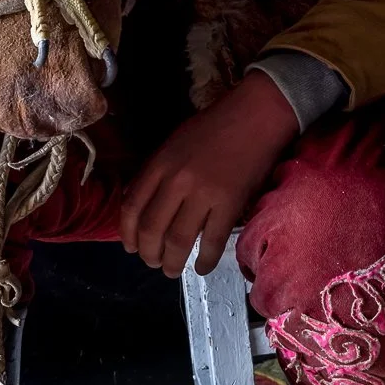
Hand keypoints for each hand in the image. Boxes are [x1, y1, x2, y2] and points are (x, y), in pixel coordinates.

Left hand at [120, 71, 299, 277]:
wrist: (256, 115)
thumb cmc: (214, 126)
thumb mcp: (174, 143)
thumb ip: (155, 171)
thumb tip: (138, 201)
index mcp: (159, 164)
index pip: (131, 207)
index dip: (127, 234)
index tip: (131, 247)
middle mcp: (176, 181)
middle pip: (151, 229)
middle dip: (148, 254)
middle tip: (153, 263)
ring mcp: (203, 194)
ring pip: (178, 241)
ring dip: (172, 262)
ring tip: (172, 270)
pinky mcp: (230, 204)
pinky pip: (213, 242)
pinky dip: (205, 261)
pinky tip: (202, 268)